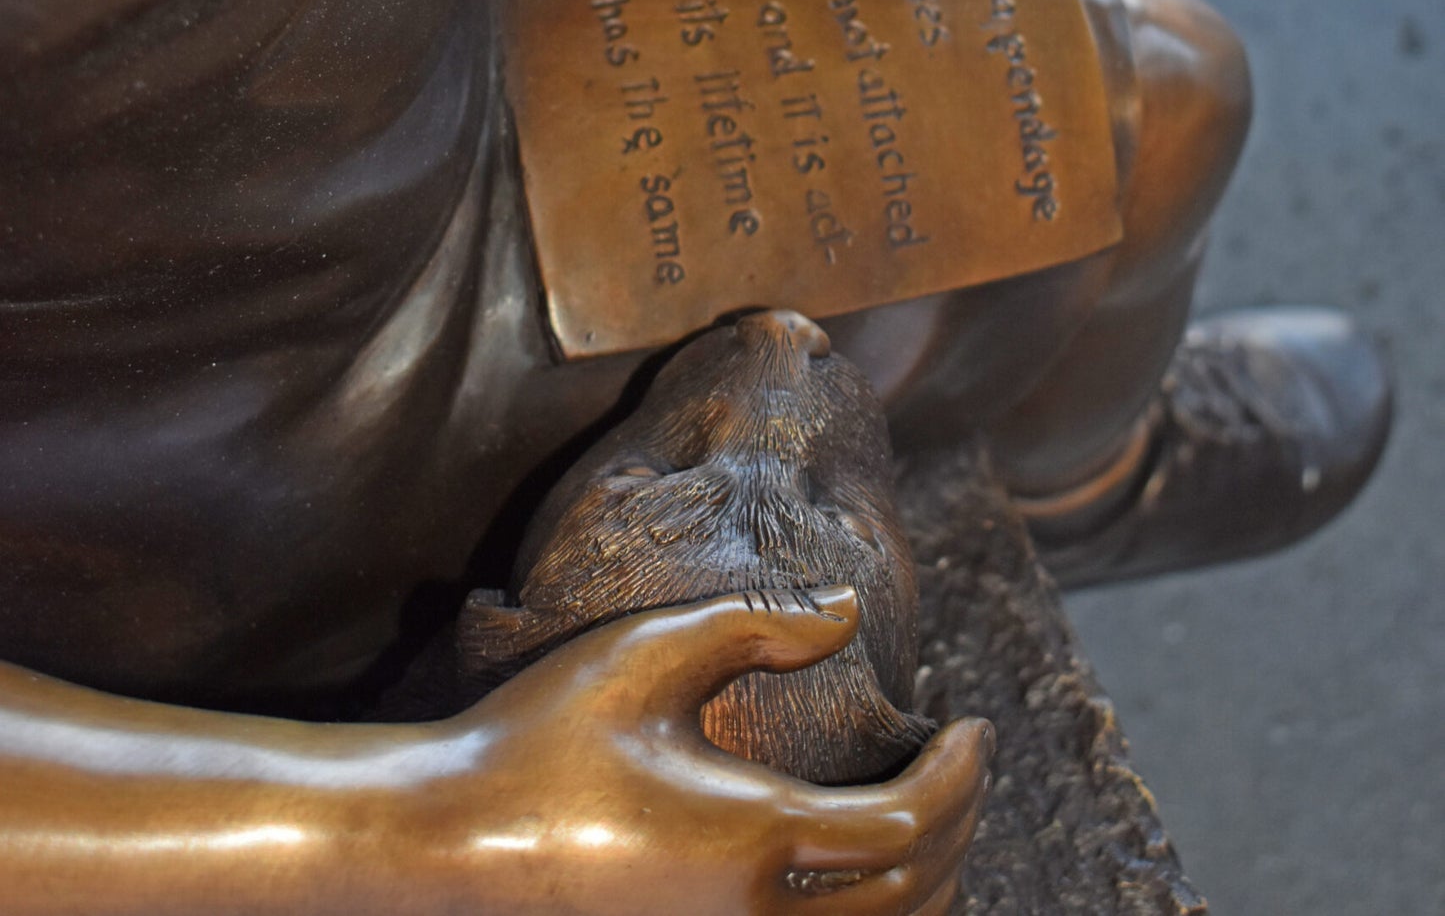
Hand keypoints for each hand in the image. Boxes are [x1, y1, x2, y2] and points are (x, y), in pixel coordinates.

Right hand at [401, 588, 992, 915]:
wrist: (450, 842)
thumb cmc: (543, 734)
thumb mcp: (646, 652)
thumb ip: (756, 623)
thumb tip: (850, 612)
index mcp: (754, 837)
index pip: (908, 826)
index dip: (960, 778)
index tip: (971, 721)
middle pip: (910, 897)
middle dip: (959, 825)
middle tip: (967, 759)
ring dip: (927, 886)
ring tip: (932, 813)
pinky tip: (866, 870)